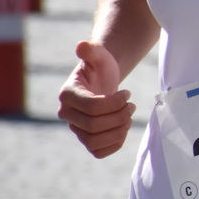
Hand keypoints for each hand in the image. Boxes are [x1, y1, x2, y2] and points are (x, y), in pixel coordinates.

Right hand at [57, 40, 133, 158]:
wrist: (103, 80)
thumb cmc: (101, 67)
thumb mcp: (99, 56)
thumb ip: (91, 51)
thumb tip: (82, 46)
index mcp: (67, 94)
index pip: (92, 108)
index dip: (116, 103)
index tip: (127, 93)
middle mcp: (67, 114)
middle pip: (94, 126)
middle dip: (120, 116)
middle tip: (132, 105)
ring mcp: (76, 129)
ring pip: (94, 142)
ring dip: (118, 131)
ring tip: (128, 117)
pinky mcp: (87, 139)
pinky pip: (98, 152)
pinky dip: (115, 144)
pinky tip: (123, 128)